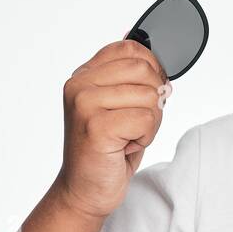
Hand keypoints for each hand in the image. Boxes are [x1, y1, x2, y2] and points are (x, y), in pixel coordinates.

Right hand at [56, 38, 170, 219]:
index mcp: (83, 75)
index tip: (147, 94)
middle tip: (134, 123)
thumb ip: (127, 75)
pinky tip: (124, 147)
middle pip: (144, 69)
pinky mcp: (96, 126)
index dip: (151, 69)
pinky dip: (145, 137)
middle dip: (153, 99)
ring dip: (150, 122)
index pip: (131, 48)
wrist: (85, 191)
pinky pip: (146, 119)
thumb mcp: (118, 104)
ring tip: (126, 137)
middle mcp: (79, 86)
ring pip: (149, 96)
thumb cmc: (106, 149)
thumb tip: (142, 40)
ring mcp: (84, 105)